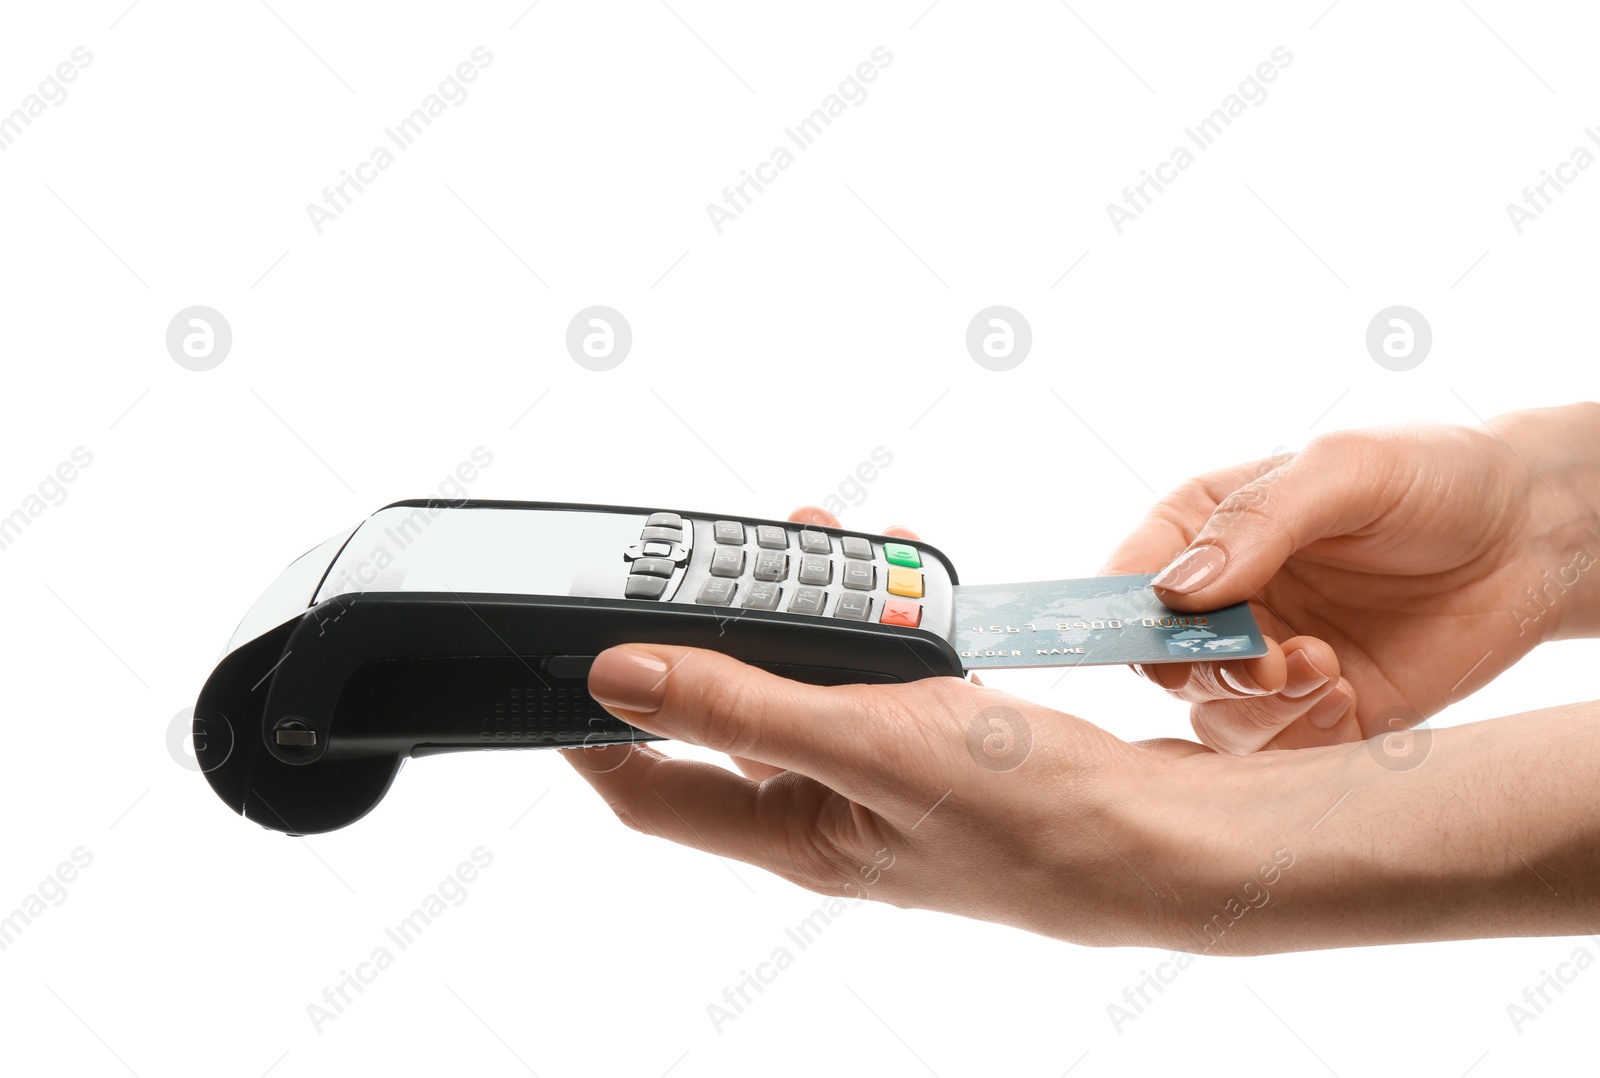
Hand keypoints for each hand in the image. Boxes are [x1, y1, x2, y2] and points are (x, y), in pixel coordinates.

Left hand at [562, 645, 1599, 952]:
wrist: (1156, 837)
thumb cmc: (1028, 819)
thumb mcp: (868, 748)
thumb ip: (740, 706)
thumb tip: (620, 676)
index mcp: (788, 832)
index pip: (647, 793)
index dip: (589, 739)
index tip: (555, 672)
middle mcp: (822, 809)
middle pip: (721, 718)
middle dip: (702, 638)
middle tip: (696, 565)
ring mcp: (877, 775)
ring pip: (801, 682)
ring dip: (788, 612)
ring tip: (799, 541)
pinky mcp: (928, 742)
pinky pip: (869, 669)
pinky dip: (864, 617)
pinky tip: (886, 571)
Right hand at [1104, 403, 1599, 752]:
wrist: (1534, 537)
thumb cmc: (1435, 478)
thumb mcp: (1345, 470)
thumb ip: (1258, 522)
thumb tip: (1176, 589)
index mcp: (1204, 529)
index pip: (1128, 581)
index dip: (1125, 616)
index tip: (1165, 634)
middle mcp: (1224, 601)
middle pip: (1162, 663)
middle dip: (1209, 670)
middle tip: (1269, 663)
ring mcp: (1267, 661)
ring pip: (1212, 717)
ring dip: (1260, 709)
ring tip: (1326, 672)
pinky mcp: (1317, 712)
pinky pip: (1276, 754)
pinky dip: (1302, 738)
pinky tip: (1347, 694)